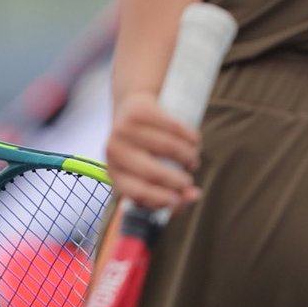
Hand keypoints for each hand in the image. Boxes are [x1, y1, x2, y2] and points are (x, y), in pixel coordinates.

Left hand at [105, 91, 202, 211]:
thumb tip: (194, 196)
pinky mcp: (141, 110)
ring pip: (168, 148)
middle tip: (189, 181)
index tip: (180, 200)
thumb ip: (168, 191)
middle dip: (179, 181)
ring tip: (192, 160)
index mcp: (113, 171)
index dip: (161, 199)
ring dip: (188, 157)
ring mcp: (125, 127)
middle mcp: (114, 150)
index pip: (137, 192)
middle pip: (153, 172)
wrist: (131, 106)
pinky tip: (194, 142)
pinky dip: (190, 137)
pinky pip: (174, 127)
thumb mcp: (145, 173)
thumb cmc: (142, 149)